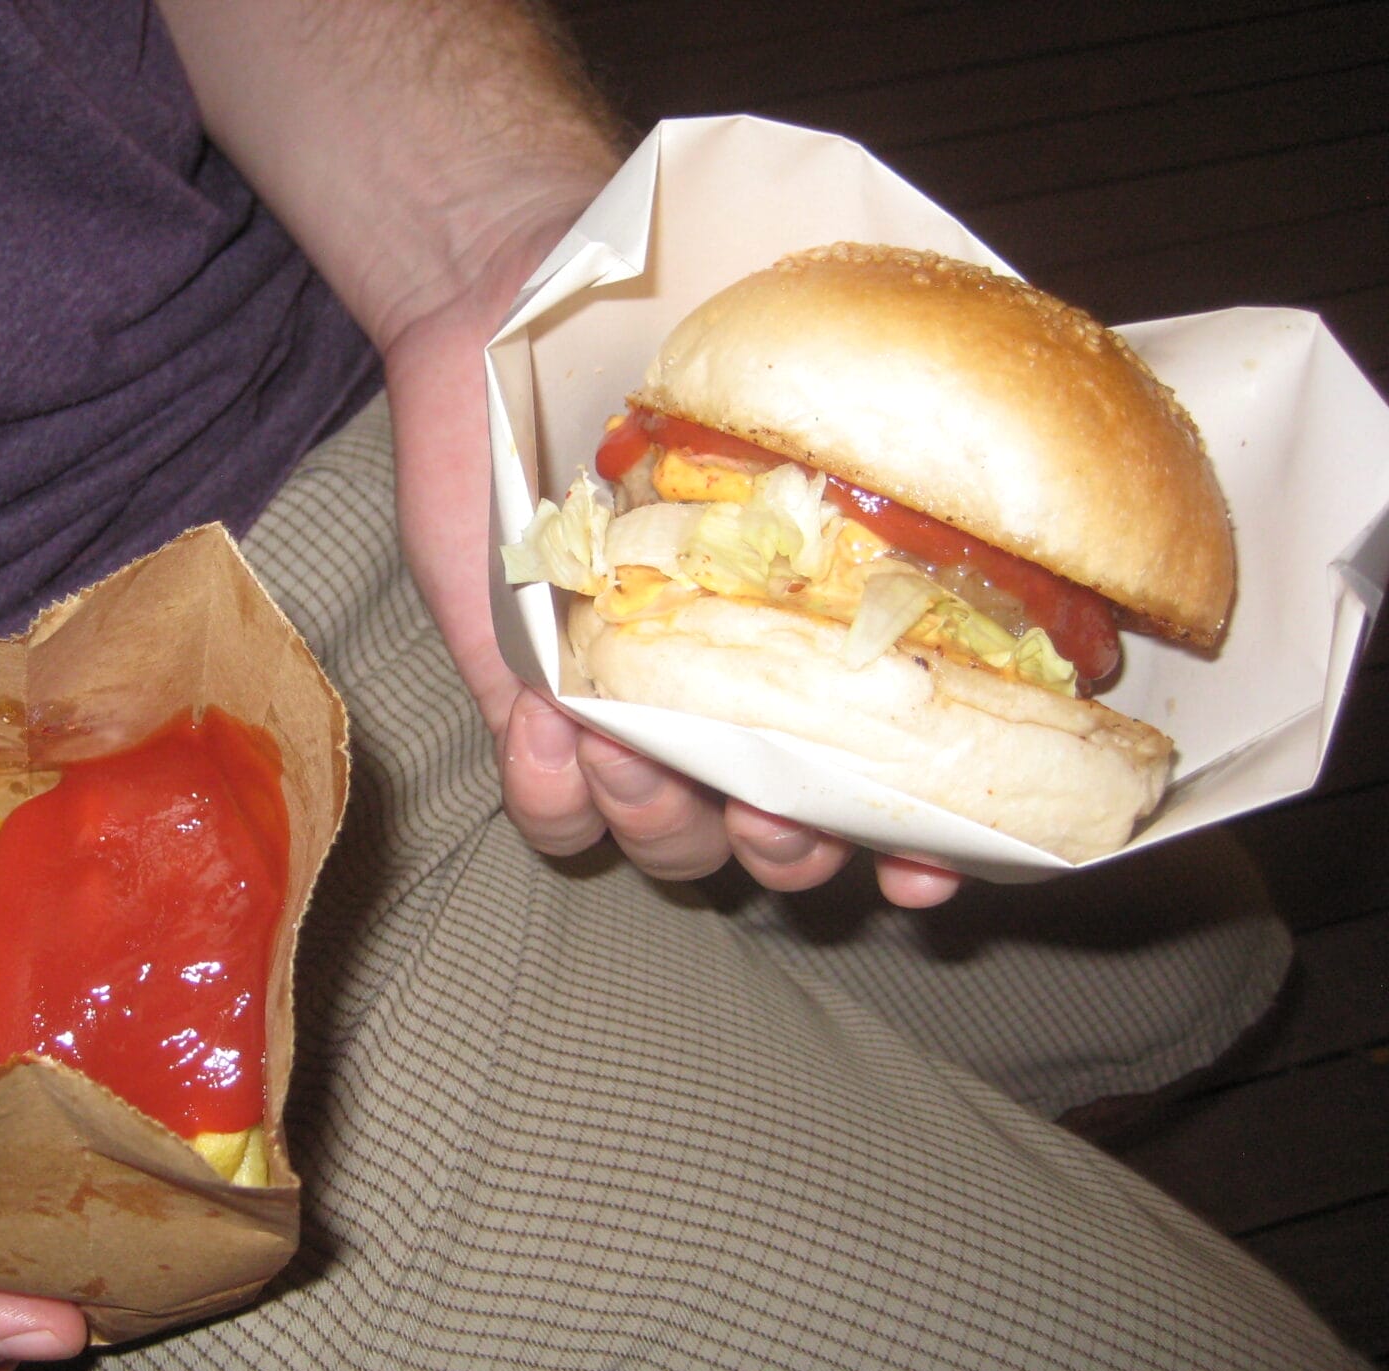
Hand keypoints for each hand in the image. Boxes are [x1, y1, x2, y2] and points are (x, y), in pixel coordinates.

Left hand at [382, 239, 962, 908]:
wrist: (522, 289)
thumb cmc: (691, 325)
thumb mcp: (844, 362)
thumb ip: (950, 421)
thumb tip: (1064, 464)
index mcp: (826, 638)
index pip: (898, 783)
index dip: (929, 847)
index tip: (935, 864)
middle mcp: (737, 693)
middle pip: (785, 845)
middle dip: (791, 851)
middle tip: (772, 807)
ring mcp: (631, 706)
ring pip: (671, 843)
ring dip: (666, 822)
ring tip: (629, 746)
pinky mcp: (527, 698)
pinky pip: (552, 814)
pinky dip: (556, 798)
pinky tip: (554, 722)